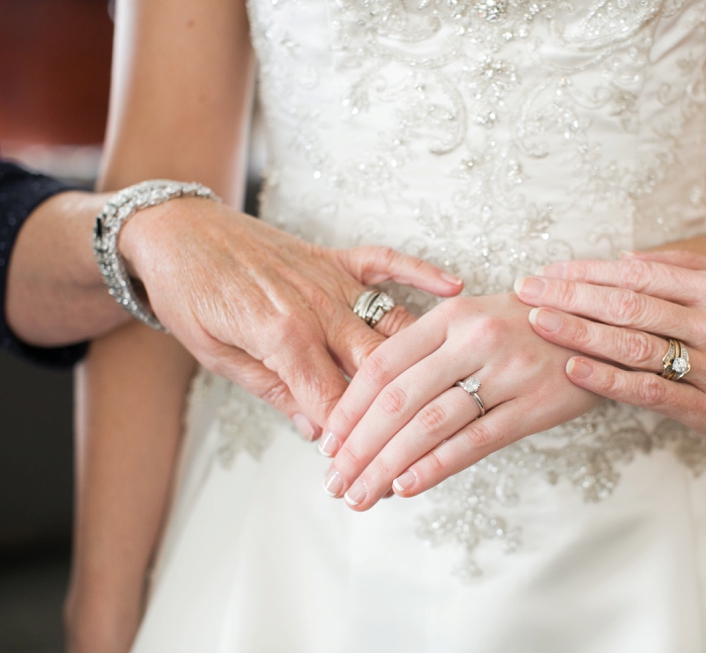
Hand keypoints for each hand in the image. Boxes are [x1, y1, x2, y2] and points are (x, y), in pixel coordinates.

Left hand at [120, 198, 462, 438]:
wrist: (176, 231)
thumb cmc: (189, 294)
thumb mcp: (217, 355)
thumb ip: (274, 390)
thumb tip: (315, 432)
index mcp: (283, 336)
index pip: (333, 401)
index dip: (353, 442)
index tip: (371, 469)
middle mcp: (318, 306)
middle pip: (375, 368)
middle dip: (393, 414)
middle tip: (410, 449)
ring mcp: (332, 279)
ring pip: (392, 323)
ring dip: (418, 360)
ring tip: (446, 391)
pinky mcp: (335, 258)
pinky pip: (388, 262)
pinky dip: (422, 272)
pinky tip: (455, 288)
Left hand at [319, 293, 601, 509]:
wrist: (597, 323)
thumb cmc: (524, 328)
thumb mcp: (473, 322)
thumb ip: (427, 355)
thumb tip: (372, 409)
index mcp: (450, 317)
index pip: (383, 365)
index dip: (348, 408)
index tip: (326, 443)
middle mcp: (473, 340)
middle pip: (398, 399)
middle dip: (358, 446)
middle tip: (334, 480)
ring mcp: (505, 372)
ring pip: (430, 424)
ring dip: (387, 465)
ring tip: (361, 494)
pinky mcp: (534, 405)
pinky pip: (475, 440)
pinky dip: (435, 466)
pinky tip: (406, 486)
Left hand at [515, 250, 705, 453]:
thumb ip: (690, 269)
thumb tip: (627, 258)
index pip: (640, 272)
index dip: (589, 270)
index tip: (550, 270)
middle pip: (630, 304)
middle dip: (572, 294)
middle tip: (527, 290)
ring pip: (635, 345)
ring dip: (581, 332)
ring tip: (540, 322)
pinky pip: (650, 392)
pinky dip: (609, 380)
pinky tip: (574, 368)